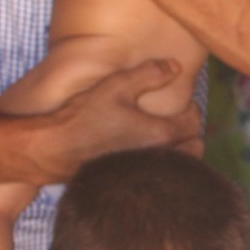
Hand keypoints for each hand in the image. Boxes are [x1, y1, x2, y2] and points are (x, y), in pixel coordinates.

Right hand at [38, 58, 200, 177]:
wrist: (54, 151)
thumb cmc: (84, 117)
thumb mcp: (117, 86)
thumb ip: (149, 74)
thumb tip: (175, 66)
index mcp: (161, 133)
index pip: (193, 122)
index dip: (191, 109)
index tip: (183, 104)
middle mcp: (159, 157)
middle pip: (194, 147)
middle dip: (190, 133)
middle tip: (177, 121)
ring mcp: (145, 173)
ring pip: (179, 166)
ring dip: (179, 151)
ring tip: (164, 138)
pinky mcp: (132, 182)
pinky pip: (160, 176)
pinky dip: (161, 165)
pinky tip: (145, 153)